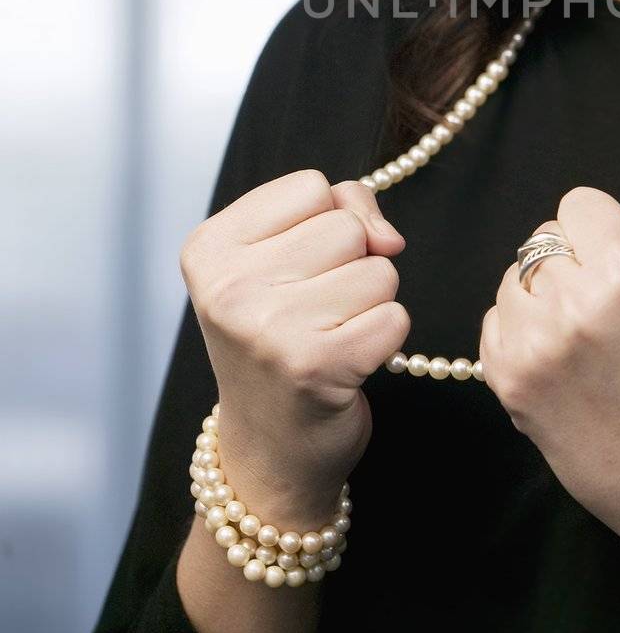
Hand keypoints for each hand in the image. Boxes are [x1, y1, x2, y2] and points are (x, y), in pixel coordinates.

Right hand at [180, 169, 407, 519]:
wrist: (270, 445)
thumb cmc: (280, 337)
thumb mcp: (282, 256)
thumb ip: (340, 209)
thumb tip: (388, 238)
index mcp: (210, 248)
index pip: (312, 187)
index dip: (323, 223)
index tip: (293, 270)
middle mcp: (229, 288)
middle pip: (347, 227)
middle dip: (350, 264)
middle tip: (313, 309)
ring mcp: (270, 329)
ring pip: (379, 270)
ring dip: (370, 303)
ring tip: (329, 334)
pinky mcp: (316, 367)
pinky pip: (395, 317)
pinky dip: (384, 339)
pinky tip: (347, 362)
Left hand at [478, 186, 619, 549]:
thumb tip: (585, 221)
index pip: (580, 204)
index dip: (598, 229)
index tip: (609, 256)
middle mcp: (573, 302)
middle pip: (543, 239)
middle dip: (570, 263)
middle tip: (597, 303)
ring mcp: (534, 343)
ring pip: (513, 277)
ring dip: (540, 296)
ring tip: (578, 336)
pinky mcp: (507, 379)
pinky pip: (494, 321)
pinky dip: (521, 332)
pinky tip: (558, 360)